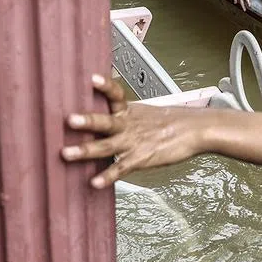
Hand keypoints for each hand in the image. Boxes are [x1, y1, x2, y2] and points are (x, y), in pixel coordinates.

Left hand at [62, 75, 207, 187]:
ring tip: (66, 153)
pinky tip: (94, 183)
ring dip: (85, 150)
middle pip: (104, 121)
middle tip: (68, 120)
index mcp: (128, 110)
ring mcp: (133, 142)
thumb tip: (103, 116)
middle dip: (86, 122)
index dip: (104, 86)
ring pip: (106, 146)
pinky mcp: (140, 159)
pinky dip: (107, 177)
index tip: (91, 78)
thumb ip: (123, 115)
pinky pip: (120, 168)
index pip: (115, 93)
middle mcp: (128, 124)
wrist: (195, 130)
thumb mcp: (144, 112)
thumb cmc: (169, 122)